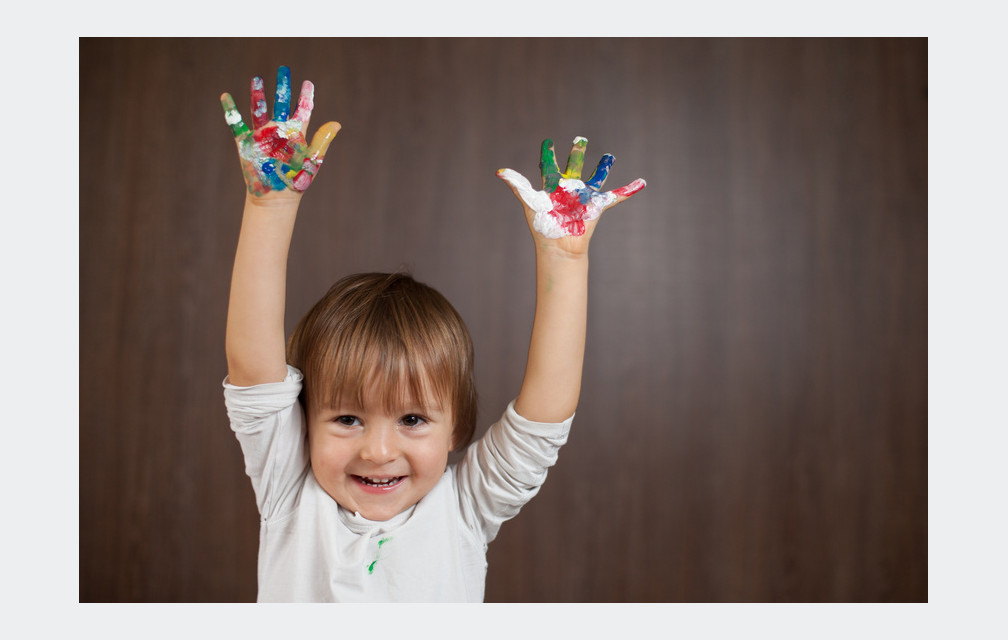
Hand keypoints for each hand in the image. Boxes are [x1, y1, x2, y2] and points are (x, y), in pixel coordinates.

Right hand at [220, 65, 340, 196]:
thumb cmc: (296, 181)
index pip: (302, 110)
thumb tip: (337, 123)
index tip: (308, 82)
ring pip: (259, 109)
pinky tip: (225, 96)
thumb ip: (322, 140)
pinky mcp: (247, 143)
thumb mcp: (312, 160)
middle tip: (284, 69)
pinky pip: (236, 124)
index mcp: (296, 133)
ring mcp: (262, 135)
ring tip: (257, 78)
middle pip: (280, 103)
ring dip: (258, 94)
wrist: (276, 197)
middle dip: (282, 87)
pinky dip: (230, 110)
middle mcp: (279, 130)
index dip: (305, 96)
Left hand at [497, 136, 644, 250]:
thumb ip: (518, 185)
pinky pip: (615, 196)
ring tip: (609, 155)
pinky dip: (628, 190)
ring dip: (603, 166)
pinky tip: (641, 182)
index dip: (548, 154)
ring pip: (595, 177)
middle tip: (580, 139)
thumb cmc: (542, 226)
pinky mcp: (596, 205)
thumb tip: (500, 171)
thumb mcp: (529, 202)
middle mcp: (567, 189)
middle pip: (573, 165)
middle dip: (577, 152)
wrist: (559, 246)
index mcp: (550, 186)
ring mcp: (583, 197)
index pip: (548, 166)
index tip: (547, 142)